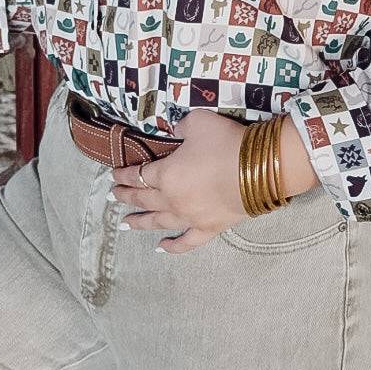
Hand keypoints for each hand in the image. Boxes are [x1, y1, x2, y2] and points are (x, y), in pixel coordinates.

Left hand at [110, 108, 249, 253]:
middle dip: (126, 197)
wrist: (257, 169)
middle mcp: (172, 199)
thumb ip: (180, 126)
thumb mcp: (197, 121)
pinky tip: (161, 247)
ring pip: (158, 222)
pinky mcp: (208, 229)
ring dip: (140, 222)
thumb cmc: (224, 142)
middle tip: (113, 197)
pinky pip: (186, 242)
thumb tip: (175, 131)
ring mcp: (189, 217)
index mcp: (165, 174)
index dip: (124, 174)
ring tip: (125, 224)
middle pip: (143, 199)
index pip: (138, 174)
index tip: (114, 175)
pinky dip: (172, 246)